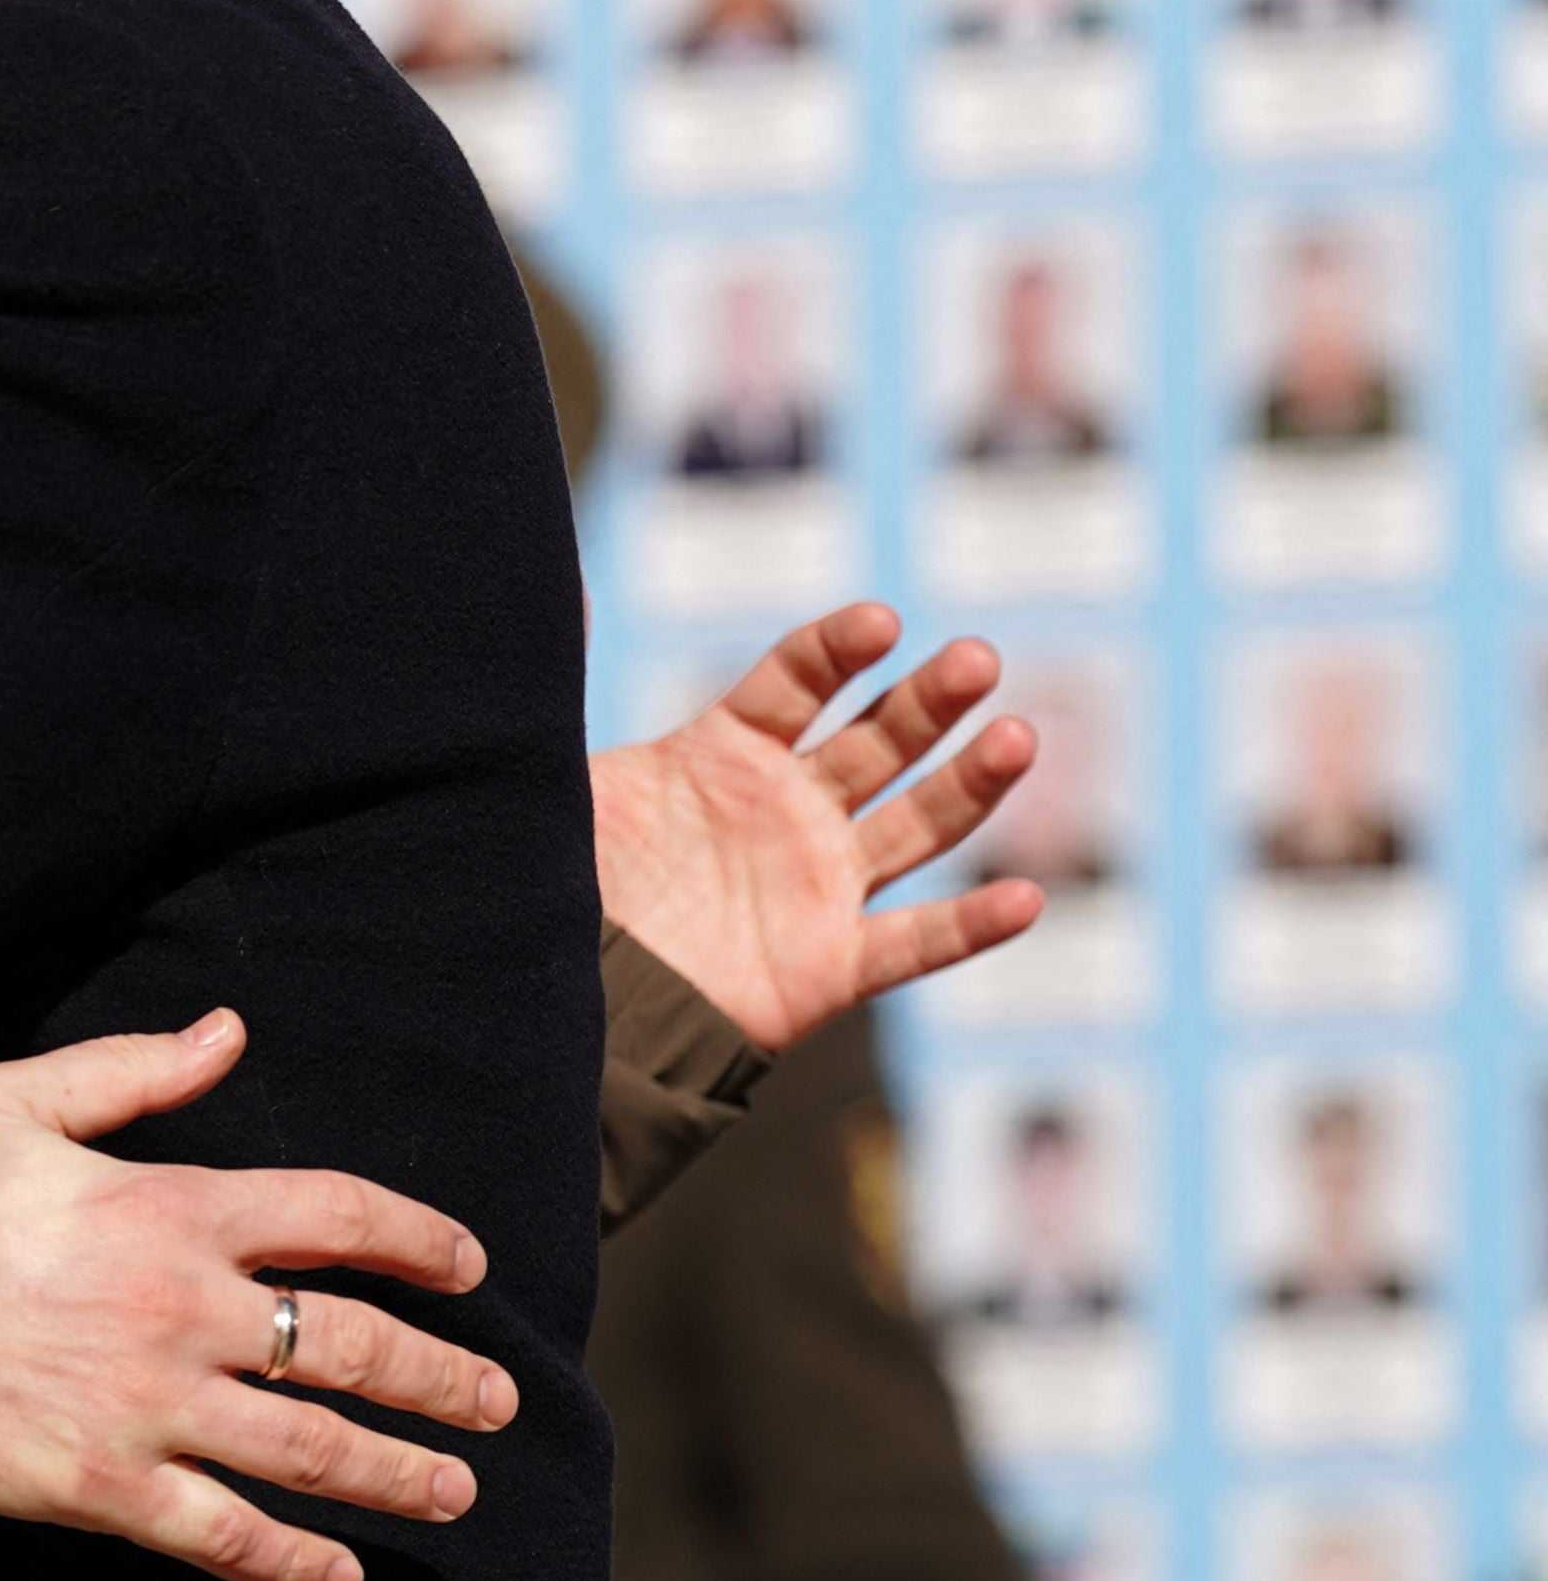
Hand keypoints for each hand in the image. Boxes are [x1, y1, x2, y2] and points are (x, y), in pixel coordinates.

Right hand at [0, 1011, 515, 1580]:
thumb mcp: (19, 1100)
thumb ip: (134, 1069)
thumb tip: (228, 1032)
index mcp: (171, 1206)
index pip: (338, 1218)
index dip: (418, 1239)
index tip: (467, 1267)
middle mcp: (184, 1309)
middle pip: (355, 1348)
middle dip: (442, 1377)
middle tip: (497, 1401)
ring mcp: (152, 1405)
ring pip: (315, 1452)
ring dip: (400, 1474)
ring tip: (454, 1490)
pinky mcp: (109, 1486)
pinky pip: (227, 1537)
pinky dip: (294, 1562)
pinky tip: (340, 1574)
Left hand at [592, 602, 1046, 1055]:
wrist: (562, 993)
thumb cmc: (565, 880)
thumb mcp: (563, 775)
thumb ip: (563, 682)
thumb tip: (556, 587)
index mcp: (724, 754)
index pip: (795, 683)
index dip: (837, 651)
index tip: (880, 623)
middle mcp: (787, 810)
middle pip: (875, 742)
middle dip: (929, 701)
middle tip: (976, 657)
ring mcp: (817, 885)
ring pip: (915, 826)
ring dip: (970, 784)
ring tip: (1017, 736)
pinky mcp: (829, 965)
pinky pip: (913, 944)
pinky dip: (971, 928)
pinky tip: (1023, 899)